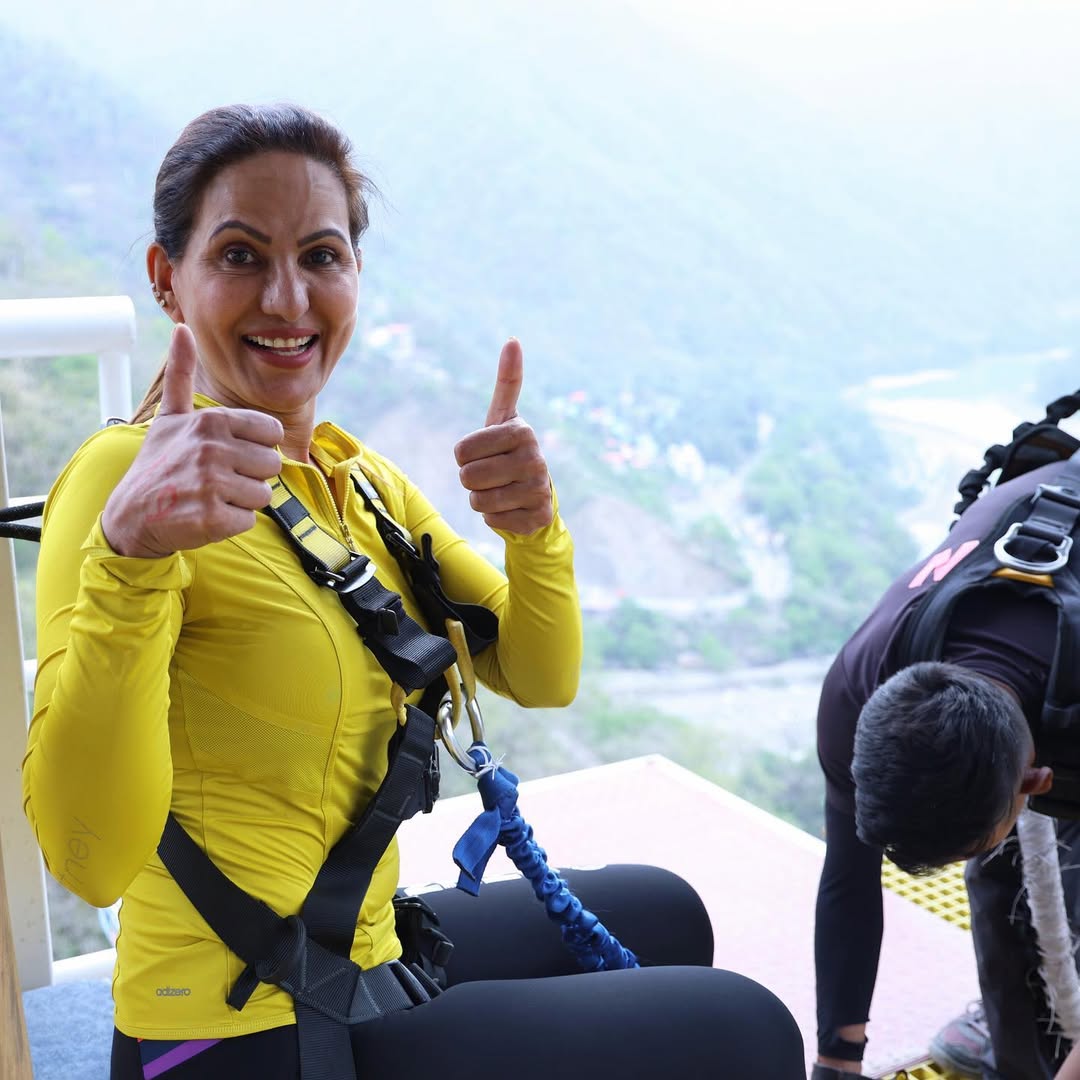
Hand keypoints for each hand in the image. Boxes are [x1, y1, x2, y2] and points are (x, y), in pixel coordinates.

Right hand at [101, 324, 283, 557]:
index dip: (256, 447)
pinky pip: (248, 519)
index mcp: (212, 421)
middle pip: (272, 465)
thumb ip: (182, 374)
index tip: (229, 453)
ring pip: (263, 494)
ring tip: (211, 495)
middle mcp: (212, 449)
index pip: (272, 433)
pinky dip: (231, 522)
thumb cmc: (159, 463)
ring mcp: (212, 483)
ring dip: (242, 500)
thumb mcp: (170, 416)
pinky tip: (206, 514)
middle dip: (251, 476)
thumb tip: (182, 328)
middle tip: (217, 478)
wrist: (131, 515)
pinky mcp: (211, 517)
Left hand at [454, 339, 552, 535]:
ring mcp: (538, 490)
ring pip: (478, 501)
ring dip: (481, 499)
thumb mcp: (504, 418)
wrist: (537, 495)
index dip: (465, 456)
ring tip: (500, 490)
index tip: (484, 453)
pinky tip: (511, 507)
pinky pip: (493, 520)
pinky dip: (495, 517)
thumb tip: (513, 339)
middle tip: (491, 475)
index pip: (461, 452)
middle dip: (472, 479)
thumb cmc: (510, 451)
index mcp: (522, 431)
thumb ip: (507, 381)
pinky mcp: (537, 516)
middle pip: (468, 477)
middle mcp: (534, 459)